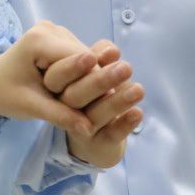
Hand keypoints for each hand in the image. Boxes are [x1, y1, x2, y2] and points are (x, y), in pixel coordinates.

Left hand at [0, 22, 139, 137]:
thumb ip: (60, 115)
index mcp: (39, 40)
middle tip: (111, 103)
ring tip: (98, 98)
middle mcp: (49, 28)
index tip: (111, 103)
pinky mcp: (59, 37)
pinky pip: (81, 55)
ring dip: (91, 77)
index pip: (81, 60)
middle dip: (95, 81)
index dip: (96, 83)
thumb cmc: (4, 94)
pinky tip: (88, 89)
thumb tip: (90, 130)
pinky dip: (85, 73)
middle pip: (87, 56)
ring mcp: (55, 30)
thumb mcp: (30, 107)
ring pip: (87, 56)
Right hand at [62, 40, 143, 168]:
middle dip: (99, 82)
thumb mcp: (89, 71)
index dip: (73, 67)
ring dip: (117, 102)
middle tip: (126, 68)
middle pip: (75, 96)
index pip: (57, 77)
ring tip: (139, 89)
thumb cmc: (90, 93)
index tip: (92, 57)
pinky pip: (111, 135)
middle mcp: (63, 109)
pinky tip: (138, 112)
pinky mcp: (98, 144)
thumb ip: (97, 56)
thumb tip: (111, 49)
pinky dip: (124, 124)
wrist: (93, 136)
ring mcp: (80, 129)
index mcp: (55, 88)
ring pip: (94, 116)